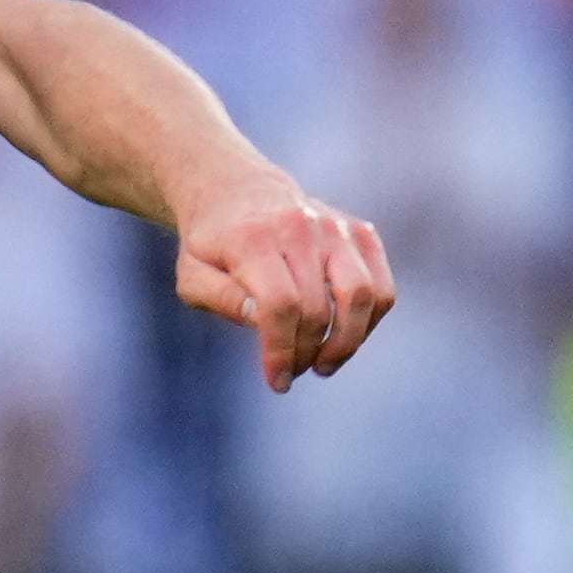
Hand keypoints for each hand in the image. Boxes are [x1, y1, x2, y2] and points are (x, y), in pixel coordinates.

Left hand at [174, 177, 395, 389]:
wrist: (237, 191)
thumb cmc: (211, 245)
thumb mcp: (192, 275)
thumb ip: (221, 299)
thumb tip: (261, 320)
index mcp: (251, 238)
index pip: (280, 305)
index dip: (281, 351)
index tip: (277, 381)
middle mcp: (299, 226)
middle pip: (319, 308)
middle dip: (306, 353)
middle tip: (293, 371)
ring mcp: (335, 227)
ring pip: (362, 296)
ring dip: (348, 343)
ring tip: (324, 364)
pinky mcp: (360, 232)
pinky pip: (380, 287)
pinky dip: (368, 321)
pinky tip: (343, 338)